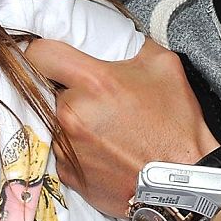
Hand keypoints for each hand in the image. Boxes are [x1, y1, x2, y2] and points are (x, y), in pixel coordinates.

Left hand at [23, 38, 212, 215]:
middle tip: (95, 97)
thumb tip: (111, 37)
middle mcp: (72, 113)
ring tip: (105, 127)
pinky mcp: (67, 172)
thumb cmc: (175, 126)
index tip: (50, 57)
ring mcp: (66, 145)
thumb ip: (130, 44)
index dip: (43, 51)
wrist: (181, 183)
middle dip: (66, 89)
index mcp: (93, 82)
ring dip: (72, 119)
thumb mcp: (163, 65)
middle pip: (46, 88)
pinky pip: (61, 149)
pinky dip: (77, 146)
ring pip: (54, 120)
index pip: (39, 53)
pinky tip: (104, 149)